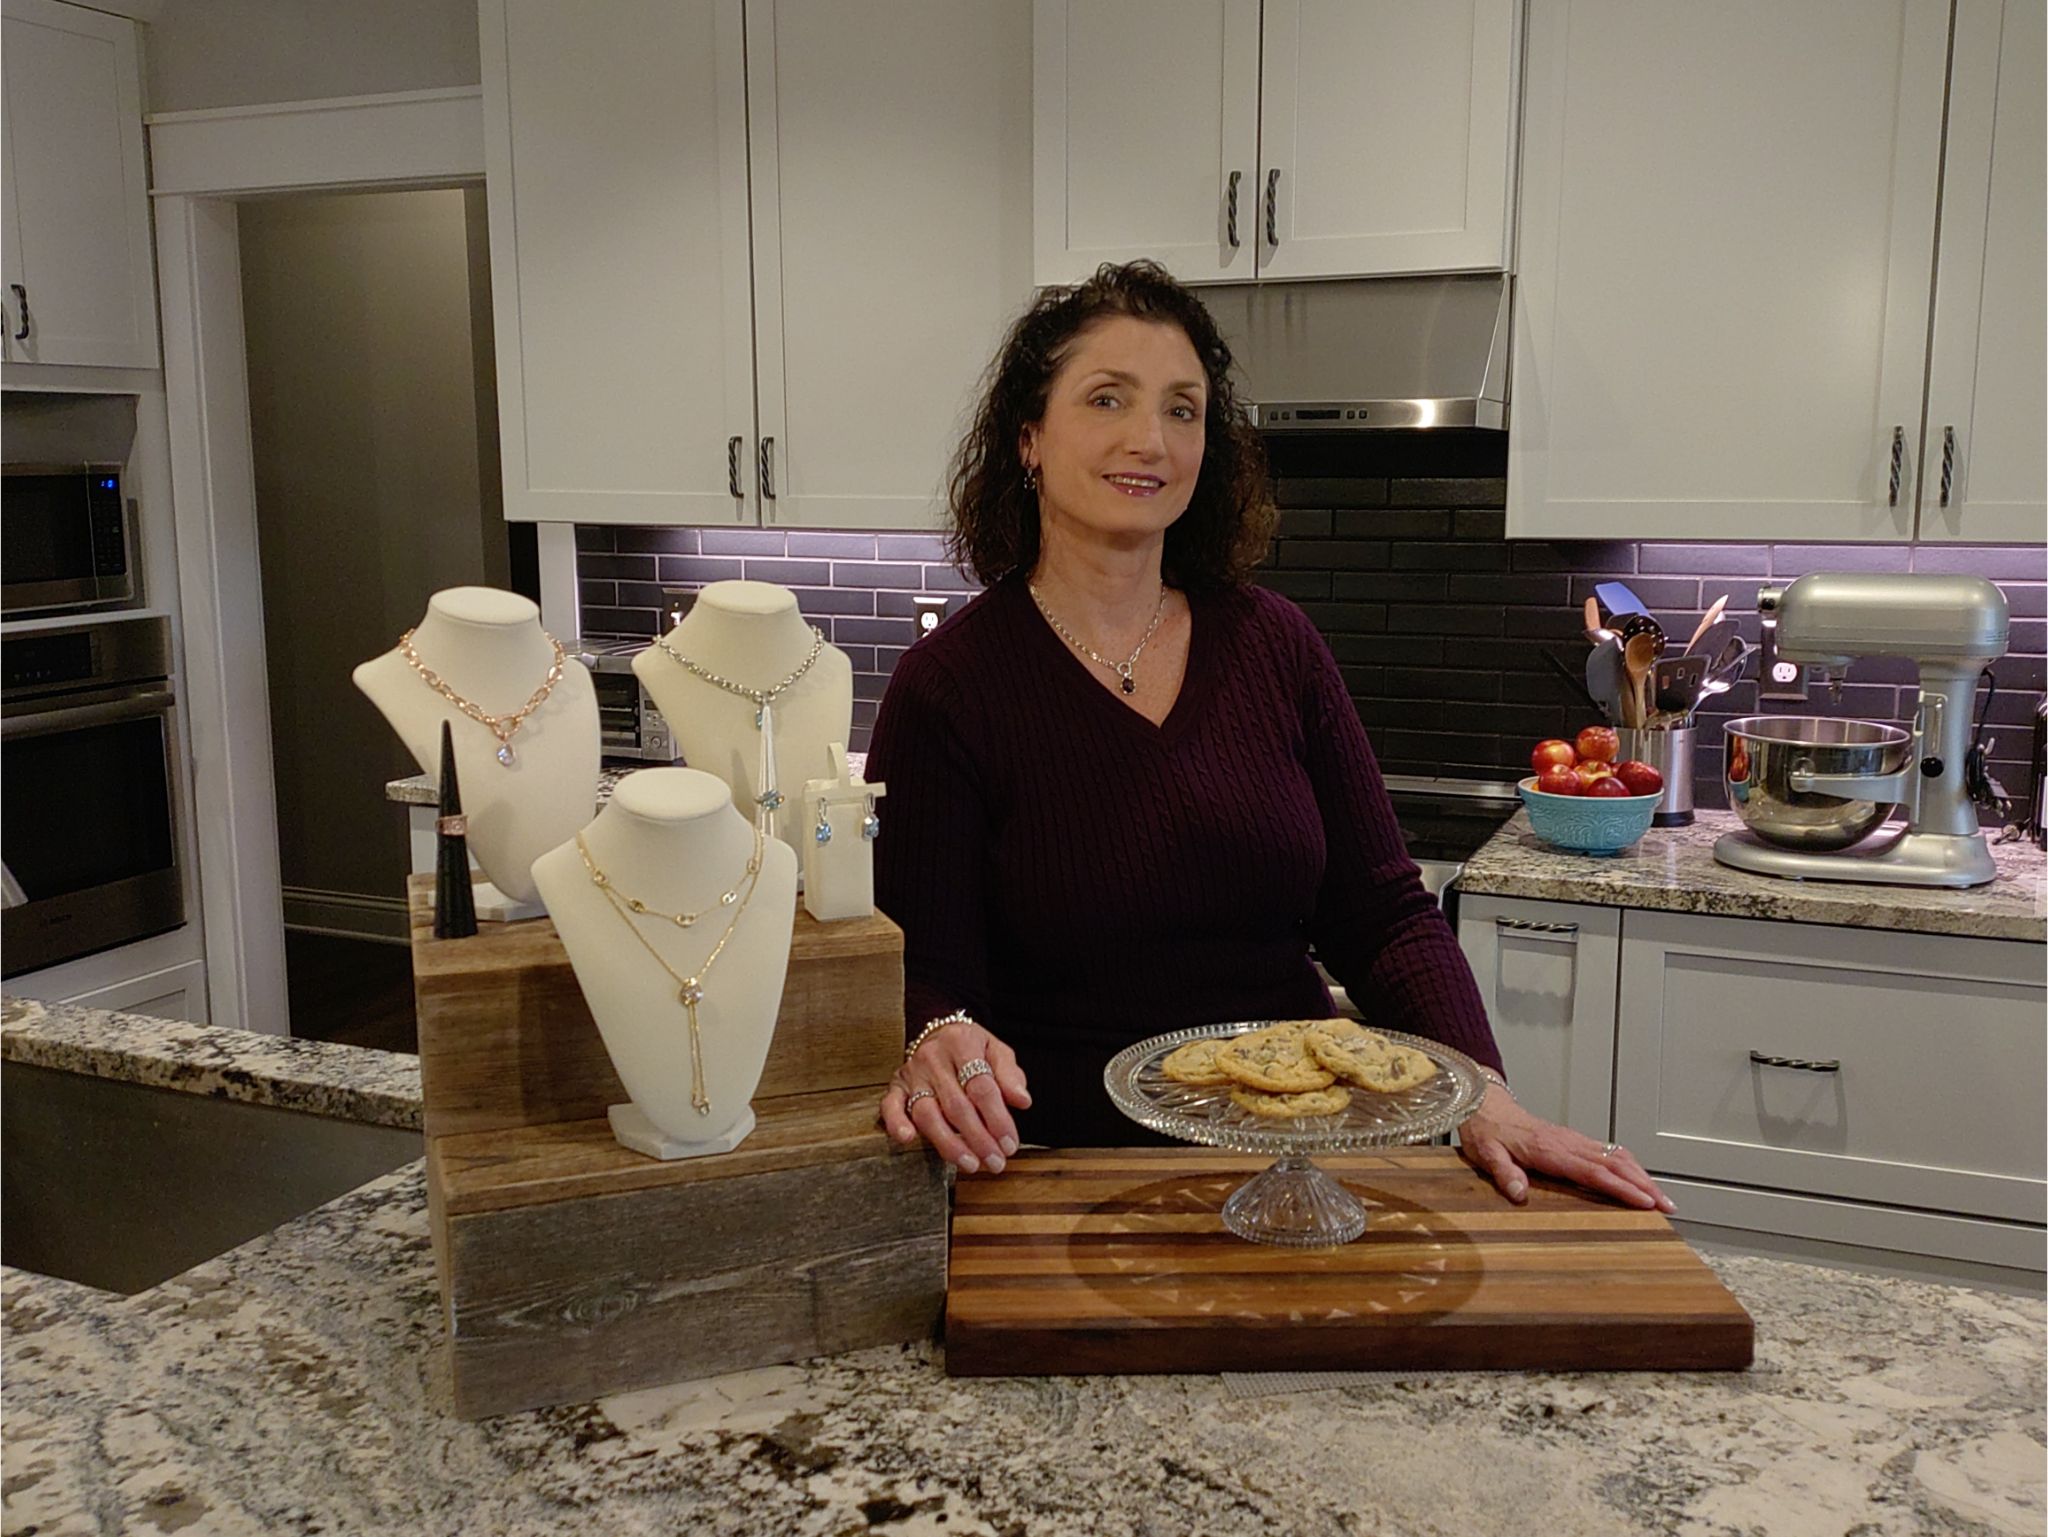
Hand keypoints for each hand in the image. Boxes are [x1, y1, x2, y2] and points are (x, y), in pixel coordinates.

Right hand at [879, 1021, 1031, 1175]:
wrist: (940, 1033)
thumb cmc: (971, 1047)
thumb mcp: (997, 1051)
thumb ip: (1010, 1076)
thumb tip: (1022, 1101)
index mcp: (961, 1043)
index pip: (981, 1087)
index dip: (998, 1119)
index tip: (1010, 1143)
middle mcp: (933, 1058)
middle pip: (956, 1106)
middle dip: (978, 1139)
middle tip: (996, 1162)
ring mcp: (912, 1073)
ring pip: (927, 1113)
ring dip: (949, 1144)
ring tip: (970, 1164)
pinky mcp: (896, 1086)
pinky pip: (890, 1106)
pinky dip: (897, 1123)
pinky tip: (909, 1139)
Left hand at [1457, 1085, 1674, 1213]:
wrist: (1485, 1105)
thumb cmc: (1487, 1132)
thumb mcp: (1487, 1154)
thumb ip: (1504, 1172)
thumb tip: (1518, 1192)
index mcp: (1550, 1150)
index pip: (1594, 1171)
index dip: (1621, 1187)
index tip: (1645, 1201)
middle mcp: (1568, 1143)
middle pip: (1615, 1164)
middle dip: (1645, 1185)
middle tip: (1667, 1206)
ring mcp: (1574, 1140)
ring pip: (1617, 1156)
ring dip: (1642, 1176)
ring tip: (1662, 1198)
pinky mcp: (1575, 1140)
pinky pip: (1608, 1152)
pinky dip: (1630, 1166)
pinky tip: (1639, 1178)